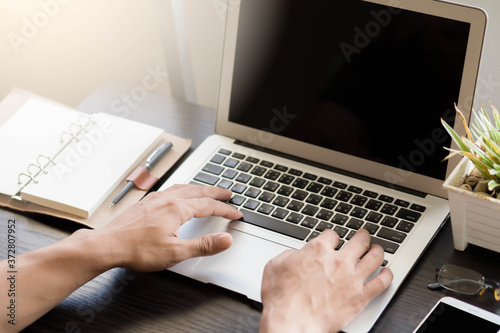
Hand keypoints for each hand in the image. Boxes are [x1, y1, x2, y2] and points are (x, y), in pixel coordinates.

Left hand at [90, 184, 241, 271]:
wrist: (107, 245)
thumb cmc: (137, 250)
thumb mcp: (176, 252)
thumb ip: (203, 245)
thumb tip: (225, 239)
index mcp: (177, 209)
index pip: (209, 206)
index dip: (225, 210)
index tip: (236, 213)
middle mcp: (167, 199)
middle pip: (198, 191)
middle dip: (215, 192)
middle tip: (228, 193)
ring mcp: (155, 199)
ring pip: (183, 188)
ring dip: (199, 188)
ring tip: (207, 191)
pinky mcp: (146, 203)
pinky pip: (170, 190)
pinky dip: (183, 190)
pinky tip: (178, 195)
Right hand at [259, 229, 392, 332]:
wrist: (292, 322)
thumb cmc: (282, 299)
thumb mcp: (275, 266)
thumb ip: (289, 255)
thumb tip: (295, 254)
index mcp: (317, 251)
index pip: (333, 234)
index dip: (333, 236)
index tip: (334, 240)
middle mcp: (338, 261)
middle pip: (359, 240)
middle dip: (362, 237)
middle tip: (363, 237)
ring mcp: (351, 278)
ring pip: (375, 257)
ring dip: (377, 251)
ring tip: (377, 250)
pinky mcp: (360, 297)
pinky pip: (381, 282)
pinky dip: (387, 275)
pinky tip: (387, 273)